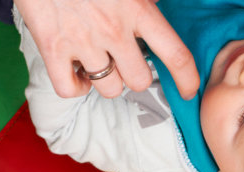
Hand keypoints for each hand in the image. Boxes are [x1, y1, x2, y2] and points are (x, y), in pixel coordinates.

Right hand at [16, 0, 243, 99]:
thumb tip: (192, 6)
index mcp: (141, 7)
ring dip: (109, 82)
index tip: (192, 91)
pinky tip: (76, 72)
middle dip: (139, 78)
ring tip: (104, 66)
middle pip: (140, 80)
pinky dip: (75, 85)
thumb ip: (155, 2)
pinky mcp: (51, 45)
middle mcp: (115, 28)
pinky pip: (71, 87)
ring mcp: (83, 39)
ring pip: (110, 87)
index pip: (176, 56)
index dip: (188, 79)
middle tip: (134, 67)